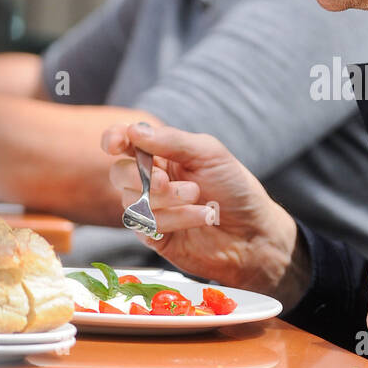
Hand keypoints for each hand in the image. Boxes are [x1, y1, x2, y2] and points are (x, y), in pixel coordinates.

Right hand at [102, 122, 307, 305]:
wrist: (253, 233)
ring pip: (131, 200)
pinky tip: (201, 217)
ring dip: (167, 200)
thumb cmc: (235, 189)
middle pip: (119, 172)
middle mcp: (152, 180)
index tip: (116, 144)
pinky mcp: (154, 236)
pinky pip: (146, 225)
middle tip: (167, 181)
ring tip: (200, 199)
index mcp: (162, 154)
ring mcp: (151, 209)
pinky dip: (175, 219)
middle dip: (140, 176)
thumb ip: (172, 141)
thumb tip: (134, 130)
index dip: (114, 139)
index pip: (125, 142)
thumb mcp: (209, 154)